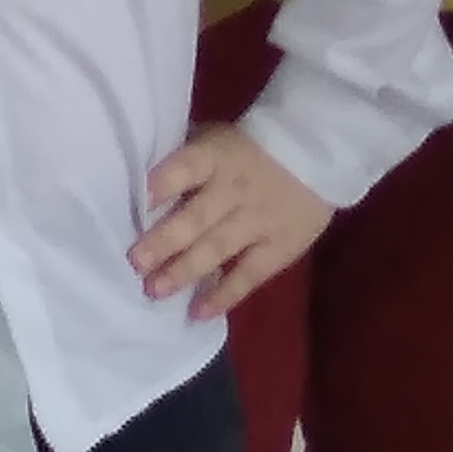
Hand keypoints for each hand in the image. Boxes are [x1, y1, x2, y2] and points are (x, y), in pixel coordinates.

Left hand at [129, 127, 330, 321]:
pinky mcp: (279, 248)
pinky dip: (224, 295)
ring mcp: (259, 221)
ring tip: (155, 291)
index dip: (164, 182)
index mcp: (217, 156)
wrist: (316, 154)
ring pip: (218, 248)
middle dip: (165, 240)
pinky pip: (249, 275)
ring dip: (185, 271)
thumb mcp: (215, 139)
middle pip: (198, 216)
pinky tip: (198, 313)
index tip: (140, 201)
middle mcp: (235, 190)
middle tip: (136, 262)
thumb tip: (138, 185)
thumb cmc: (248, 148)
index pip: (188, 167)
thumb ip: (185, 160)